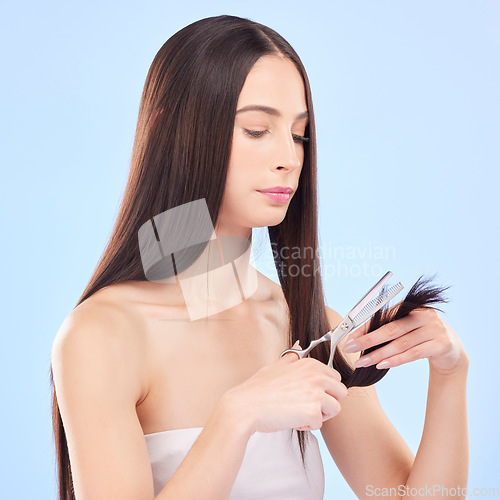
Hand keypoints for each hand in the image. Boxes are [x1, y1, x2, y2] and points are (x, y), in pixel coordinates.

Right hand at [224, 341, 347, 433]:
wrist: (246, 406)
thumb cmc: (258, 389)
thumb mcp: (275, 366)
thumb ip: (291, 357)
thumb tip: (298, 345)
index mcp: (310, 364)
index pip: (335, 377)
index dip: (325, 388)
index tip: (311, 393)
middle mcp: (316, 376)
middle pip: (341, 392)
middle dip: (328, 401)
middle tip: (308, 405)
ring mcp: (316, 394)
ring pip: (335, 409)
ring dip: (320, 415)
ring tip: (300, 413)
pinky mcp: (313, 412)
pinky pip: (320, 424)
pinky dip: (307, 426)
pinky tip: (293, 420)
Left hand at [341, 306, 468, 375]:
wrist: (451, 350)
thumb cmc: (420, 337)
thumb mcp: (404, 330)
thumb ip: (384, 330)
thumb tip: (354, 339)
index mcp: (410, 306)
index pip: (383, 317)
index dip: (365, 328)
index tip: (349, 338)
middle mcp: (423, 314)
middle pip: (391, 329)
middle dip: (367, 340)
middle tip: (350, 348)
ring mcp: (434, 329)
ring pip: (401, 343)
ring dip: (379, 354)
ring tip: (362, 362)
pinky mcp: (442, 344)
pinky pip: (413, 354)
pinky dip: (396, 360)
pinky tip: (382, 364)